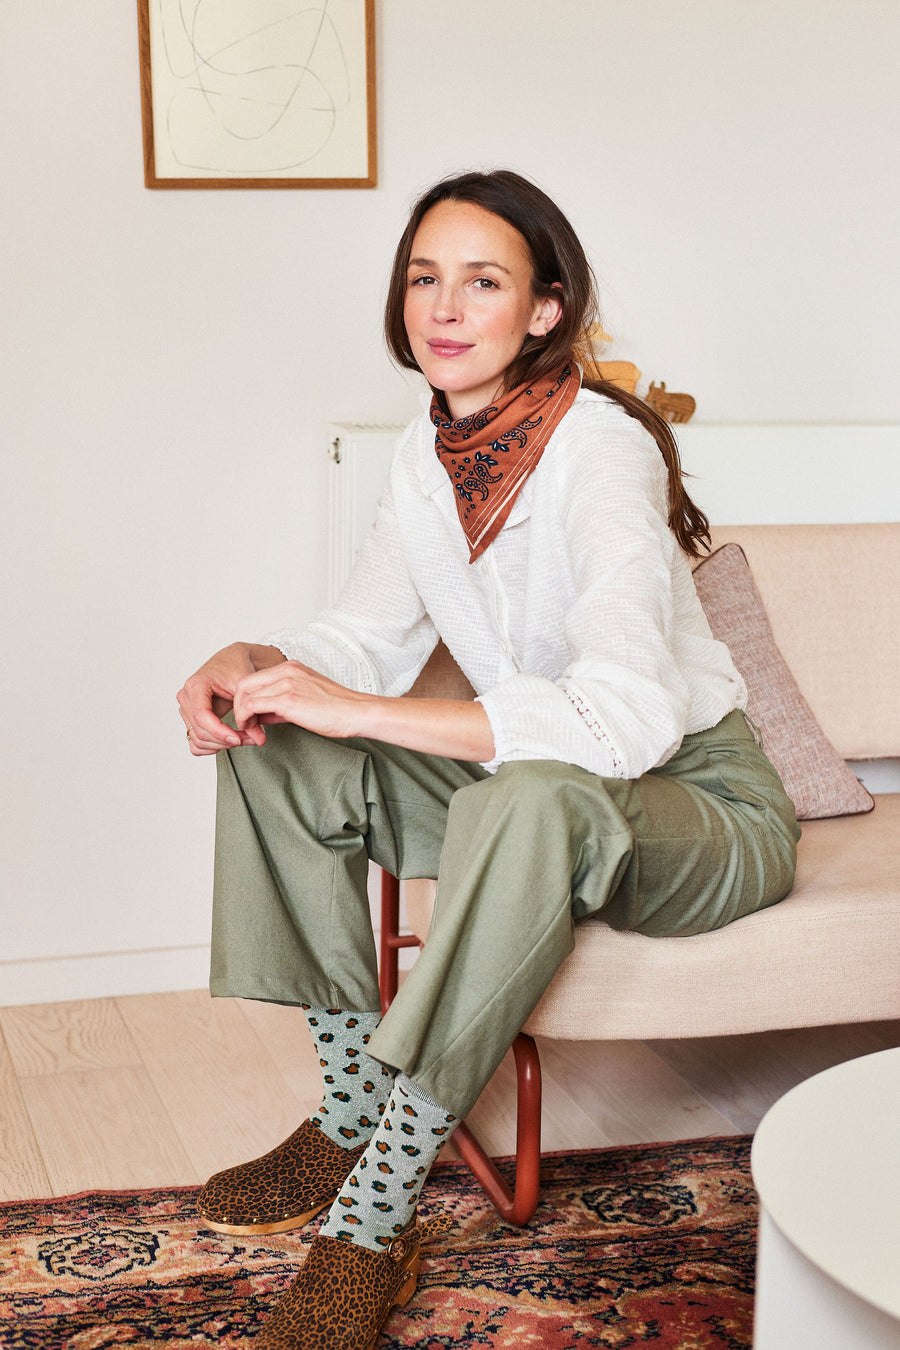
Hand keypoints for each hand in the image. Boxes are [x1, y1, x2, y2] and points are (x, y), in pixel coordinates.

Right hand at [177, 643, 285, 755]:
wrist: (231, 661)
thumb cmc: (236, 668)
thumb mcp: (246, 687)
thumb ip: (252, 713)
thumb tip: (259, 740)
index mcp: (196, 685)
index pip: (201, 716)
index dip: (219, 731)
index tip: (238, 739)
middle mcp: (186, 697)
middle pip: (200, 731)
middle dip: (225, 740)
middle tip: (249, 739)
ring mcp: (186, 709)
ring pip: (198, 739)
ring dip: (221, 745)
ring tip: (243, 738)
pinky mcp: (190, 719)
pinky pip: (195, 743)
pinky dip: (212, 747)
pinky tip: (228, 740)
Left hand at [231, 661, 366, 740]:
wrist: (356, 713)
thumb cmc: (337, 710)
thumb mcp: (306, 698)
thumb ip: (281, 703)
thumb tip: (262, 715)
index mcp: (291, 667)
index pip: (254, 678)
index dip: (247, 698)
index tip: (252, 716)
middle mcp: (286, 670)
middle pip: (243, 683)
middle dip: (239, 705)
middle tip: (246, 723)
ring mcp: (286, 683)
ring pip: (244, 694)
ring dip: (241, 715)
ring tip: (250, 729)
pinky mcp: (287, 699)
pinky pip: (252, 706)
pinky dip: (246, 720)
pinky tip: (254, 730)